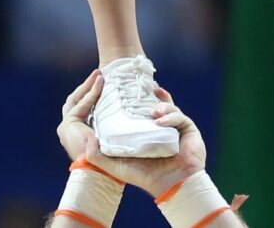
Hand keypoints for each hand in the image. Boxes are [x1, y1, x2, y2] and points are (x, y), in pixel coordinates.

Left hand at [56, 70, 209, 190]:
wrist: (170, 186)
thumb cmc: (143, 176)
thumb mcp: (116, 166)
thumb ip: (98, 155)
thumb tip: (87, 138)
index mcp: (142, 130)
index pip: (136, 110)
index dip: (130, 99)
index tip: (122, 89)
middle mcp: (158, 125)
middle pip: (153, 103)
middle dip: (147, 94)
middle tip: (142, 88)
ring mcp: (173, 126)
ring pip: (167, 106)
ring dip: (161, 106)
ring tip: (153, 112)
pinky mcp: (187, 128)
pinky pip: (180, 116)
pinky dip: (170, 116)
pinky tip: (161, 121)